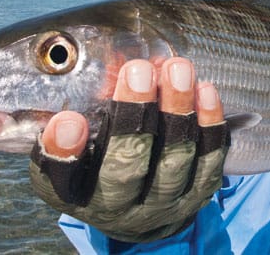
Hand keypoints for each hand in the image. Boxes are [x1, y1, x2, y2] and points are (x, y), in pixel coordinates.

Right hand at [28, 57, 226, 242]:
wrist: (139, 207)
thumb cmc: (97, 161)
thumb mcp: (73, 145)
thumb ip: (67, 115)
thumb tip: (79, 62)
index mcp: (74, 195)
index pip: (59, 181)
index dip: (63, 155)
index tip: (67, 120)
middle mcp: (116, 207)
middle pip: (124, 168)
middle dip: (133, 117)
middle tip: (138, 71)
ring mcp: (160, 204)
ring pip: (172, 163)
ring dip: (177, 113)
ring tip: (178, 70)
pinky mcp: (196, 196)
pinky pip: (208, 163)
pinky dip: (209, 126)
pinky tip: (205, 91)